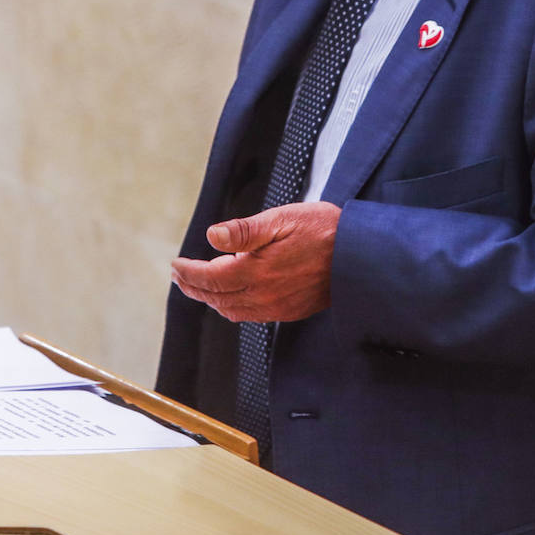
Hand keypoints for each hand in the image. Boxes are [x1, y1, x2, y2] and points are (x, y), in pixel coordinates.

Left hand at [170, 202, 339, 322]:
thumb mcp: (281, 219)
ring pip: (232, 310)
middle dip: (194, 287)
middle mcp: (264, 295)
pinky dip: (232, 306)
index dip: (188, 274)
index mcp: (257, 271)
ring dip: (211, 298)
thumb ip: (244, 231)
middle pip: (217, 298)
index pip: (210, 278)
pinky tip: (231, 294)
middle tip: (179, 275)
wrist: (360, 254)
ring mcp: (277, 307)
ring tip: (199, 284)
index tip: (175, 265)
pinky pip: (251, 315)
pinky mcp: (289, 311)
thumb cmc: (322, 229)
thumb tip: (212, 236)